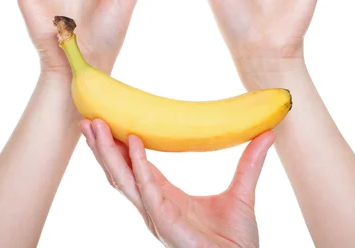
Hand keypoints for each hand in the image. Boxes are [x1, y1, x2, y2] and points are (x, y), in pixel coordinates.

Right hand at [80, 119, 274, 247]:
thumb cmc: (236, 240)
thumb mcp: (242, 192)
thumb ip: (250, 162)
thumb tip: (267, 133)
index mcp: (165, 196)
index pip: (134, 167)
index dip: (119, 147)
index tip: (107, 123)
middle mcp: (154, 205)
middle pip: (120, 172)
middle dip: (102, 147)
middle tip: (88, 119)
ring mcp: (156, 214)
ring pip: (123, 180)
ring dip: (106, 153)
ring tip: (94, 126)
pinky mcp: (165, 221)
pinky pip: (147, 190)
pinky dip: (138, 166)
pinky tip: (133, 143)